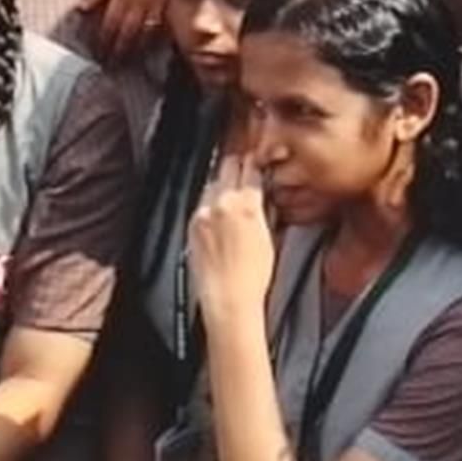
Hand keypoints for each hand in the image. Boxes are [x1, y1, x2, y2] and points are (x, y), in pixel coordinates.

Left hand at [189, 155, 279, 333]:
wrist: (228, 298)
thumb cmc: (253, 276)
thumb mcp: (269, 238)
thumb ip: (264, 211)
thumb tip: (262, 197)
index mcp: (247, 205)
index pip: (251, 169)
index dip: (256, 163)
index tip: (257, 162)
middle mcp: (223, 204)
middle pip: (228, 167)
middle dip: (237, 166)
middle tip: (243, 168)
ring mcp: (204, 213)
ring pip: (212, 183)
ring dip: (222, 184)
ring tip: (231, 195)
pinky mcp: (192, 225)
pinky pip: (201, 204)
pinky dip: (210, 204)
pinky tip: (218, 215)